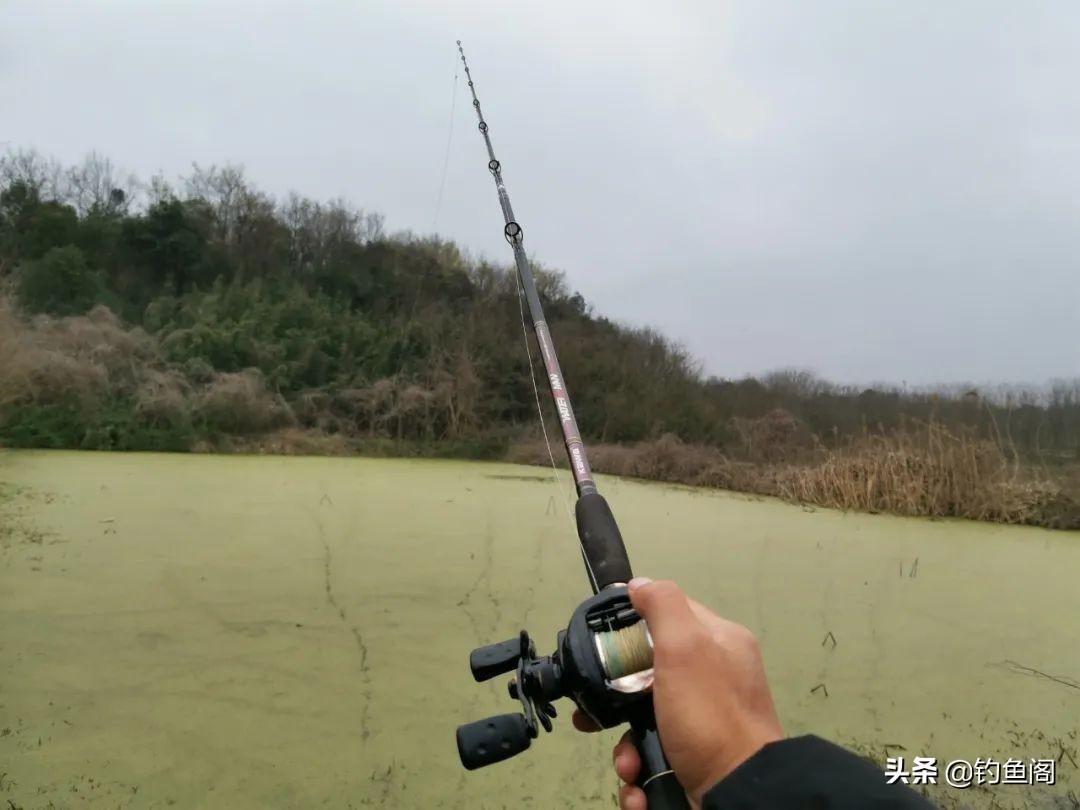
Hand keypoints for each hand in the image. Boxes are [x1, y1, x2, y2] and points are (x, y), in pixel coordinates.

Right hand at [573, 578, 782, 808]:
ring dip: (625, 747)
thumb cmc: (710, 715)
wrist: (738, 792)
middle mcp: (713, 678)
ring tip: (629, 764)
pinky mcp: (694, 756)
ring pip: (644, 720)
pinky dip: (639, 770)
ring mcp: (703, 720)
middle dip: (617, 702)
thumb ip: (663, 606)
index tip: (605, 650)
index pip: (667, 615)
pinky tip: (638, 780)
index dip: (633, 628)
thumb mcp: (685, 647)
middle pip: (647, 674)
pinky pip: (653, 754)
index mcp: (719, 642)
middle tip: (594, 718)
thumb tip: (638, 584)